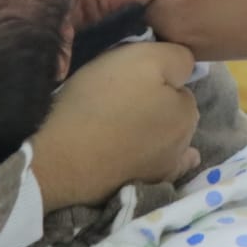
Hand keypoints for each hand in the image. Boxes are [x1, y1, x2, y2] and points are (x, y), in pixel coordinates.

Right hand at [30, 42, 200, 209]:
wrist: (60, 156)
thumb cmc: (101, 101)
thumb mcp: (143, 58)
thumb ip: (176, 58)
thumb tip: (186, 67)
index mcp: (187, 112)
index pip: (177, 84)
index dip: (154, 76)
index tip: (129, 77)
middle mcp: (183, 144)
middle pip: (171, 112)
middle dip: (155, 103)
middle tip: (119, 97)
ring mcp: (161, 172)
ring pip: (162, 139)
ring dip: (151, 131)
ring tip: (119, 123)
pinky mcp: (137, 188)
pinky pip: (158, 171)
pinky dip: (156, 160)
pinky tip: (149, 154)